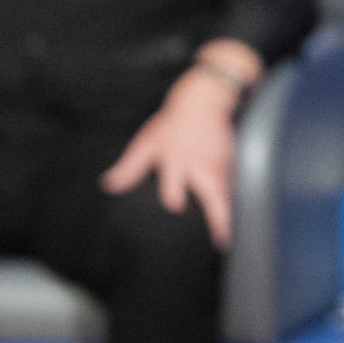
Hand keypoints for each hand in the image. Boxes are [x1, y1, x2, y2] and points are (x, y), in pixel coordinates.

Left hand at [99, 64, 244, 248]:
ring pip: (227, 194)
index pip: (175, 180)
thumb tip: (108, 185)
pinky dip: (234, 206)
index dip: (173, 195)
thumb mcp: (146, 144)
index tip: (175, 206)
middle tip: (220, 240)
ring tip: (228, 240)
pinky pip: (234, 190)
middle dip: (217, 216)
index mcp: (176, 161)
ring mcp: (219, 167)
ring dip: (229, 217)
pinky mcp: (232, 167)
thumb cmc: (171, 125)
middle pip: (212, 193)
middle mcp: (200, 167)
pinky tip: (234, 222)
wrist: (203, 102)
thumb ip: (129, 168)